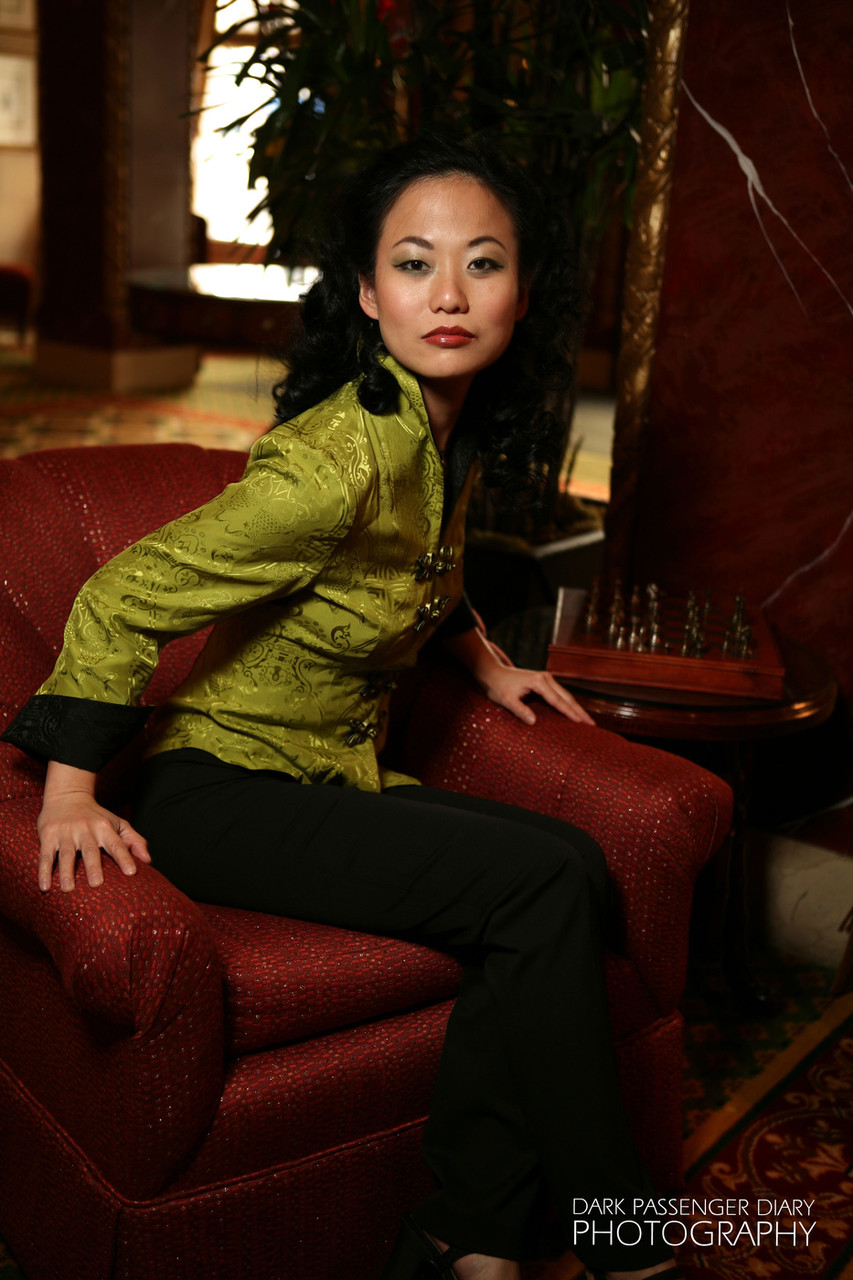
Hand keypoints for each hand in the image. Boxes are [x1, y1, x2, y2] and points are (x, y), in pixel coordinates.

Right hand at [37, 763, 150, 891]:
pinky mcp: (49, 836)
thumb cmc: (96, 816)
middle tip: (96, 883)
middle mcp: (85, 829)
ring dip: (66, 871)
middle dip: (93, 866)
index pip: (117, 844)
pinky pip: (45, 855)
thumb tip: (148, 861)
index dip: (124, 858)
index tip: (132, 872)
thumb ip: (133, 840)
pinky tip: (44, 886)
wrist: (67, 795)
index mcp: (104, 827)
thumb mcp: (117, 823)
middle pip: (90, 849)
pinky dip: (44, 871)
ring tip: (68, 888)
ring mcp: (66, 832)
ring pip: (66, 853)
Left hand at [476, 662, 594, 726]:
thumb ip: (519, 710)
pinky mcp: (545, 682)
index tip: (580, 722)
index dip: (569, 712)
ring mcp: (547, 679)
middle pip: (567, 697)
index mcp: (538, 681)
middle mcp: (546, 678)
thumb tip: (533, 722)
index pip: (557, 700)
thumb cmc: (498, 687)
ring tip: (587, 721)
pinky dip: (568, 704)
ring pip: (565, 695)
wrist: (493, 673)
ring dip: (576, 708)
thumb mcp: (506, 700)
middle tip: (591, 724)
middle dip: (579, 711)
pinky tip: (574, 713)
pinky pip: (560, 694)